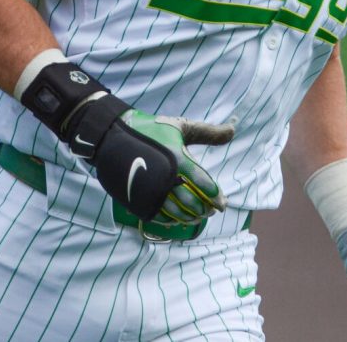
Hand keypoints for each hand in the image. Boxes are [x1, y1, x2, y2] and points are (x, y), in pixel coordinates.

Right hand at [70, 101, 233, 224]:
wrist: (112, 135)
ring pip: (176, 213)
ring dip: (190, 217)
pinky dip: (171, 220)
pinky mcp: (137, 199)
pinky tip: (177, 218)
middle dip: (205, 209)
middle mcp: (166, 178)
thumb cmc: (151, 130)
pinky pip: (159, 216)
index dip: (217, 197)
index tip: (222, 203)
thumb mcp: (181, 127)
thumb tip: (234, 130)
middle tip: (211, 211)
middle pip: (193, 203)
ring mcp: (150, 191)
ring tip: (196, 216)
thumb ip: (209, 132)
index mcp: (178, 159)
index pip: (205, 186)